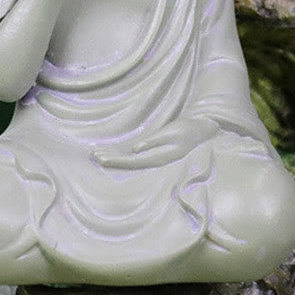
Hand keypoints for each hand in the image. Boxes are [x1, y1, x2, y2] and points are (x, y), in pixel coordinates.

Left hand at [92, 117, 219, 168]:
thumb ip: (153, 141)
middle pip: (128, 164)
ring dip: (114, 158)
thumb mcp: (171, 133)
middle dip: (111, 160)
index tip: (101, 159)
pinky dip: (121, 154)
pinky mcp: (154, 152)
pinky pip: (134, 156)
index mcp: (159, 158)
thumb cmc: (187, 130)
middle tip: (93, 155)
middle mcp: (155, 161)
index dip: (116, 161)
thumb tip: (135, 149)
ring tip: (97, 153)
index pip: (132, 162)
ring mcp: (154, 158)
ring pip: (129, 161)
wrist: (201, 131)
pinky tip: (111, 152)